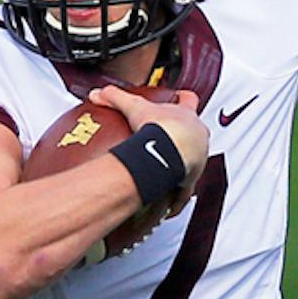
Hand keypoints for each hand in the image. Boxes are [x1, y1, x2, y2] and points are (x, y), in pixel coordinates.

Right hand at [92, 85, 207, 197]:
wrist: (170, 151)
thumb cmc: (161, 127)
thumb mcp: (134, 106)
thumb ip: (116, 97)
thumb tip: (99, 93)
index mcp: (186, 115)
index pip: (189, 100)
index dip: (184, 99)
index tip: (180, 98)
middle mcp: (197, 136)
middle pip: (195, 132)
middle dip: (185, 136)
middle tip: (168, 139)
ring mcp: (197, 158)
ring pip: (194, 160)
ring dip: (182, 164)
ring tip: (166, 168)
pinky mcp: (191, 179)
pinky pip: (185, 191)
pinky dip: (176, 198)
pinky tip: (168, 205)